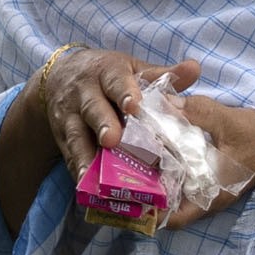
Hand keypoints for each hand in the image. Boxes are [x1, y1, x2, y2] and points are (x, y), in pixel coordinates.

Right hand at [28, 51, 254, 221]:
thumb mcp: (131, 69)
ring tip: (92, 173)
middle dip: (102, 123)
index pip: (116, 81)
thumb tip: (195, 68)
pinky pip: (69, 155)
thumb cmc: (107, 76)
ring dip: (85, 154)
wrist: (60, 78)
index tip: (134, 106)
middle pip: (92, 108)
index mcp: (106, 73)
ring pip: (77, 135)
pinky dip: (77, 170)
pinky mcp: (62, 137)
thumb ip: (161, 74)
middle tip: (112, 140)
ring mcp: (69, 116)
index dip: (125, 93)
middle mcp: (84, 93)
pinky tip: (86, 186)